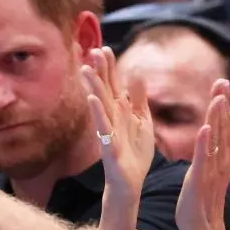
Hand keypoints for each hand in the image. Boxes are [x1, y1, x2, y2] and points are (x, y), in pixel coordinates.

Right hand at [82, 47, 154, 199]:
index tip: (106, 48)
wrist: (132, 182)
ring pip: (101, 105)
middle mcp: (112, 119)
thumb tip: (136, 73)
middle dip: (99, 71)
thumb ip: (139, 98)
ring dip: (93, 87)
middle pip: (105, 91)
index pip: (114, 85)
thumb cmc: (135, 152)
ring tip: (86, 69)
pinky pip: (103, 127)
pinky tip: (93, 100)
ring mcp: (109, 132)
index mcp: (121, 112)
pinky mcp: (110, 147)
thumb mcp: (143, 121)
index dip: (110, 68)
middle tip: (93, 50)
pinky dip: (98, 114)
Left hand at [175, 80, 229, 229]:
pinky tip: (205, 128)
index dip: (224, 104)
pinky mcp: (200, 179)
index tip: (223, 82)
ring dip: (217, 119)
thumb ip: (226, 141)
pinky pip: (203, 159)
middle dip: (222, 104)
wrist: (203, 227)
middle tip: (222, 82)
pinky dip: (204, 144)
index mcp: (225, 156)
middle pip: (223, 128)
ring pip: (216, 141)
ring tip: (218, 99)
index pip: (225, 126)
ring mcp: (212, 170)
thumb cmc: (206, 196)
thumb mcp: (217, 164)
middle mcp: (222, 160)